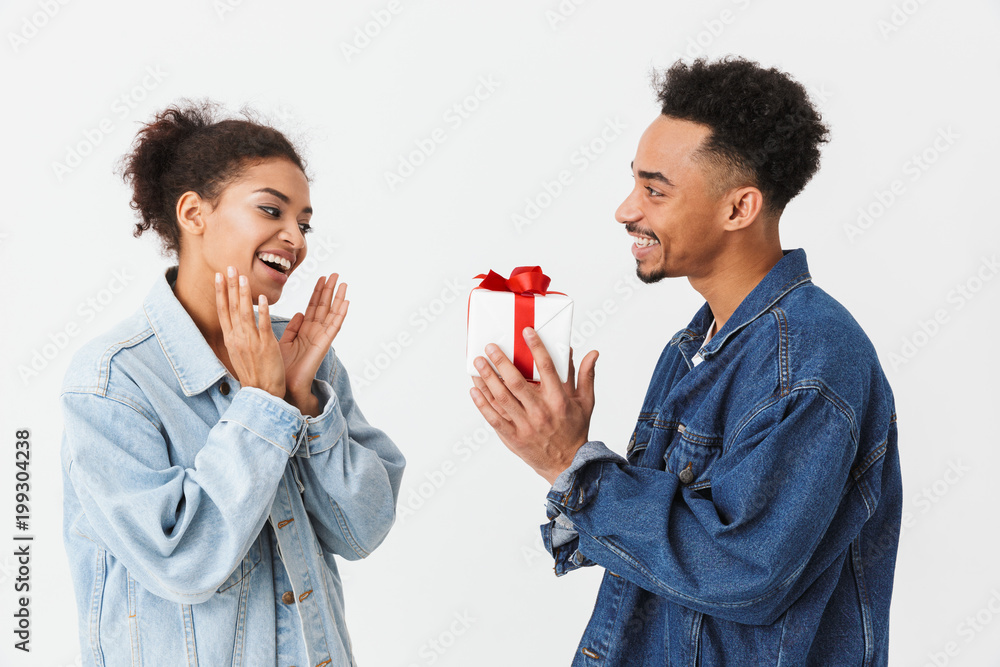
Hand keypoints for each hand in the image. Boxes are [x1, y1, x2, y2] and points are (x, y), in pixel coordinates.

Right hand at [215, 267, 284, 397]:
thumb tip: (236, 323)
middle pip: (231, 307)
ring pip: (244, 313)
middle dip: (230, 286)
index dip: (220, 292)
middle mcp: (237, 338)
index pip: (223, 311)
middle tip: (229, 266)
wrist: (261, 393)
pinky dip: (261, 311)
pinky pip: (262, 325)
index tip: (219, 276)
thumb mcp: (240, 352)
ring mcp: (250, 341)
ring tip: (243, 276)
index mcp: (231, 339)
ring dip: (243, 293)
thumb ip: (238, 336)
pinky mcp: (265, 346)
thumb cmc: (253, 373)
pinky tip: (260, 298)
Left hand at [279, 273, 348, 411]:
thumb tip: (298, 314)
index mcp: (304, 331)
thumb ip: (291, 328)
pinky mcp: (324, 344)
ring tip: (344, 283)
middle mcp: (315, 332)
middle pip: (324, 307)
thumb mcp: (283, 342)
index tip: (322, 278)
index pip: (312, 307)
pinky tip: (346, 302)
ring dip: (338, 298)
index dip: (317, 292)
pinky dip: (341, 314)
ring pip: (332, 313)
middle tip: (335, 274)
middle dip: (329, 290)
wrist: (284, 385)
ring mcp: (321, 338)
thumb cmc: (282, 367)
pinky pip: (334, 326)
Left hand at [469, 327, 598, 484]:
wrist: (567, 464)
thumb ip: (586, 376)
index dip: (536, 348)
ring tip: (478, 363)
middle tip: (490, 347)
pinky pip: (493, 417)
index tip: (526, 332)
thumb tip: (592, 353)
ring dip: (487, 379)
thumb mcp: (585, 403)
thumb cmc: (575, 430)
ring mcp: (524, 425)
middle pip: (517, 382)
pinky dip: (482, 403)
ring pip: (501, 398)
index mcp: (559, 400)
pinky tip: (474, 389)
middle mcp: (540, 411)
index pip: (547, 368)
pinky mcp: (512, 437)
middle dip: (501, 362)